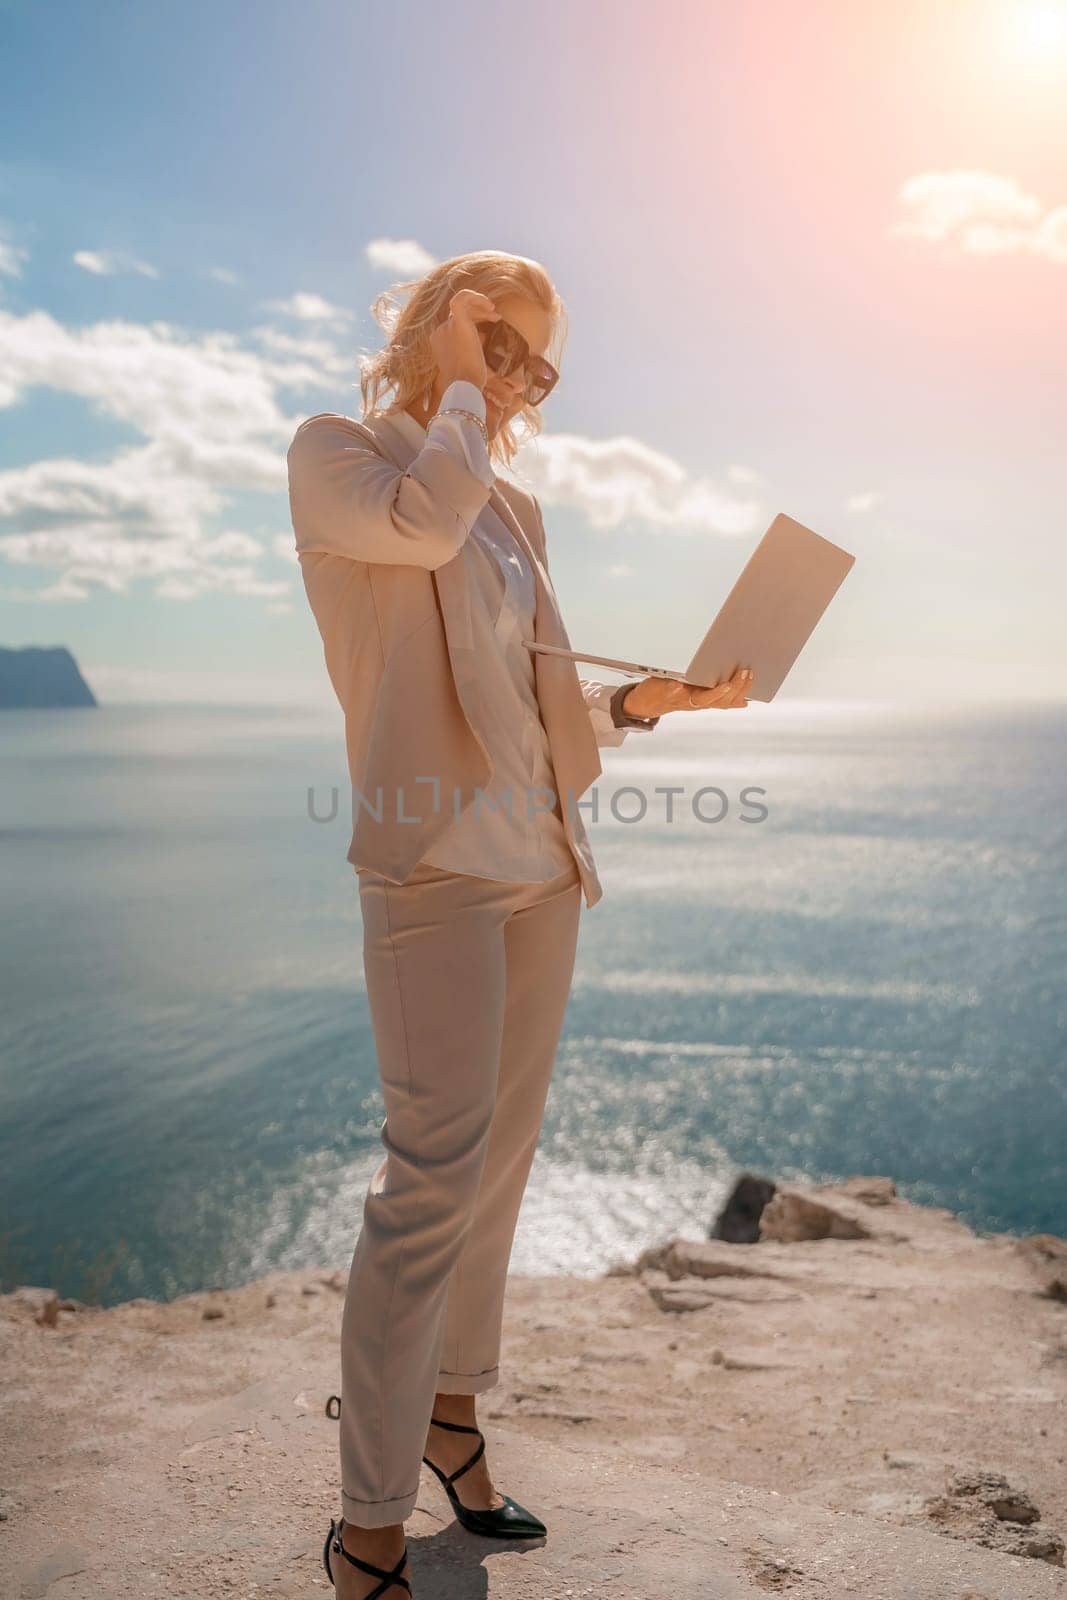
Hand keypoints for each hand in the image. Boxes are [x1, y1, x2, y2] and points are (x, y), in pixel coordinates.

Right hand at [431, 290, 501, 391]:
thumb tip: (482, 339)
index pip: (455, 323)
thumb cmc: (469, 383)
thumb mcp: (468, 366)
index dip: (472, 320)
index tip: (486, 327)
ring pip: (462, 305)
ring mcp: (447, 327)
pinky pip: (461, 298)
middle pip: (459, 313)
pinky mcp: (457, 323)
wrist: (464, 387)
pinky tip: (490, 306)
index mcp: (440, 342)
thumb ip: (470, 351)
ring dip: (480, 306)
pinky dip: (476, 297)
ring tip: (496, 315)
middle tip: (495, 318)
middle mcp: (440, 332)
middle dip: (478, 312)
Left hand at [622, 665, 751, 717]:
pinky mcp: (665, 691)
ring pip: (701, 699)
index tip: (753, 676)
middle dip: (735, 688)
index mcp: (705, 700)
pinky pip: (671, 692)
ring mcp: (681, 698)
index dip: (743, 690)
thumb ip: (718, 697)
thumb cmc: (674, 695)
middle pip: (720, 700)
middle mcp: (696, 702)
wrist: (646, 702)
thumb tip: (743, 702)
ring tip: (726, 683)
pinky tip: (680, 683)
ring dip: (715, 693)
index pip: (729, 699)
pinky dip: (675, 689)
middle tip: (745, 672)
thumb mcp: (698, 695)